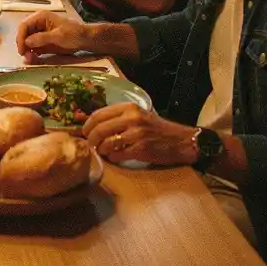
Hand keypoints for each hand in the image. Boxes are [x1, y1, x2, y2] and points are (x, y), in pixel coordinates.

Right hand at [15, 11, 91, 58]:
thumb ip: (42, 38)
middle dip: (23, 45)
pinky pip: (33, 47)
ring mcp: (40, 33)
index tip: (22, 49)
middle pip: (23, 33)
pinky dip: (32, 53)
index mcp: (41, 17)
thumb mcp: (59, 36)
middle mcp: (38, 24)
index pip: (24, 25)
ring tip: (30, 59)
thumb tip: (27, 42)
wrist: (86, 39)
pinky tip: (33, 58)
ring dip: (26, 50)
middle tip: (25, 56)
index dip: (20, 37)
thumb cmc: (74, 34)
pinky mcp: (43, 41)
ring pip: (27, 41)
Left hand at [83, 103, 197, 164]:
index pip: (98, 114)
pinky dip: (112, 157)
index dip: (87, 125)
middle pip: (99, 129)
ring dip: (100, 150)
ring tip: (102, 151)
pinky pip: (117, 155)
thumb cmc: (157, 129)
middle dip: (91, 139)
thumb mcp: (138, 115)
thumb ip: (118, 117)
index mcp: (129, 108)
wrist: (182, 141)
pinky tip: (114, 157)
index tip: (84, 132)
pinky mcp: (141, 150)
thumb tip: (91, 123)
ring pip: (106, 143)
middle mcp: (132, 119)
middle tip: (90, 144)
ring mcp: (136, 134)